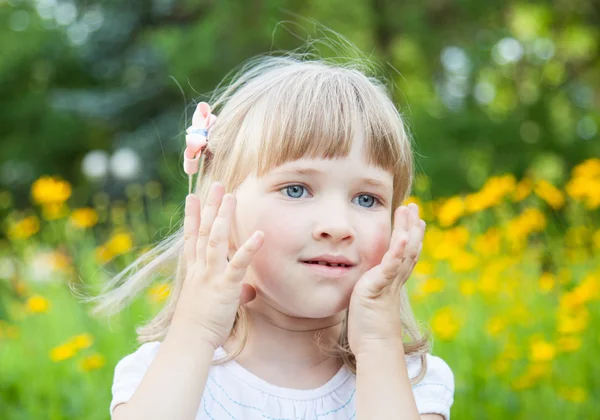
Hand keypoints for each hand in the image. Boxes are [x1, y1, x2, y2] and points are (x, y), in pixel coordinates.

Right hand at [171, 182, 263, 348]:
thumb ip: (233, 291)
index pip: (191, 237)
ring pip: (215, 239)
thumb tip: (249, 291)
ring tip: (231, 196)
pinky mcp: (224, 287)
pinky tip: (259, 234)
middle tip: (216, 184)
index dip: (191, 215)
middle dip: (210, 206)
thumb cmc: (200, 325)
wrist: (189, 342)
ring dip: (223, 216)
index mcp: (194, 270)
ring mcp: (210, 276)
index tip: (191, 196)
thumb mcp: (214, 303)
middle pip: (203, 230)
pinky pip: (237, 264)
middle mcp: (199, 268)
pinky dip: (249, 248)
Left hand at [347, 203, 424, 355]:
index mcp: (391, 283)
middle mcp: (394, 280)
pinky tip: (402, 235)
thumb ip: (369, 292)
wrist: (374, 348)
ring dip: (407, 229)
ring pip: (403, 252)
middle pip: (408, 248)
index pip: (404, 256)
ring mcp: (388, 283)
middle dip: (411, 227)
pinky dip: (398, 250)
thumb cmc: (368, 331)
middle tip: (414, 208)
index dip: (410, 238)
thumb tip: (362, 288)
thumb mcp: (369, 304)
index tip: (415, 222)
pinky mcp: (379, 287)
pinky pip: (391, 265)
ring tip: (409, 211)